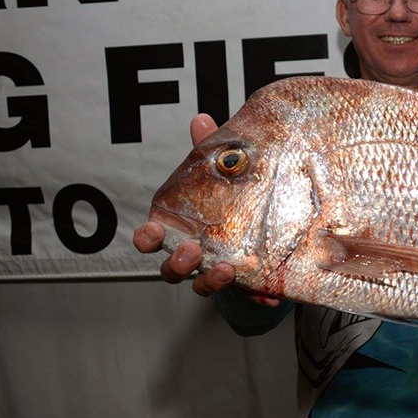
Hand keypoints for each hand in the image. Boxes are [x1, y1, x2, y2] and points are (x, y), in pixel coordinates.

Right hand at [132, 114, 279, 306]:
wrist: (260, 233)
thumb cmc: (227, 202)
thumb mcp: (220, 175)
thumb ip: (209, 151)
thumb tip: (202, 119)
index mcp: (181, 229)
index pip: (152, 238)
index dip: (146, 238)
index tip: (150, 232)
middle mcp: (194, 255)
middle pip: (171, 270)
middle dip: (177, 264)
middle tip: (192, 250)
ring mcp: (216, 272)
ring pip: (203, 287)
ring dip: (211, 282)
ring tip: (228, 270)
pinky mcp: (244, 285)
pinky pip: (250, 296)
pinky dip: (258, 298)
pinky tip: (271, 296)